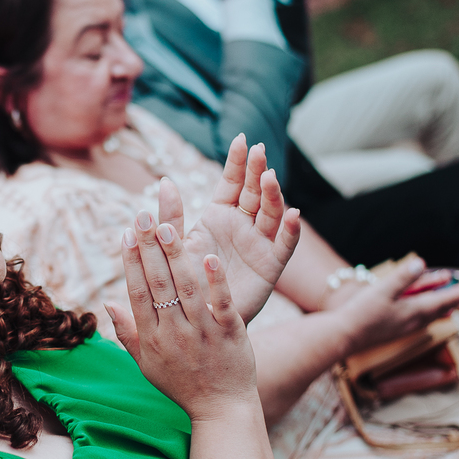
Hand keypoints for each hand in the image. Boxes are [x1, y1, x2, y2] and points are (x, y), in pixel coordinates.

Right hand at [106, 208, 256, 420]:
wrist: (222, 410)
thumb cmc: (182, 385)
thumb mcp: (146, 365)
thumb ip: (126, 333)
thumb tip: (107, 302)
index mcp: (152, 338)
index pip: (137, 292)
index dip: (130, 262)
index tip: (126, 233)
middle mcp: (174, 333)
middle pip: (158, 284)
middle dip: (148, 248)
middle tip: (142, 216)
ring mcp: (203, 333)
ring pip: (186, 288)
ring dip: (176, 255)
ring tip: (168, 225)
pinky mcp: (231, 334)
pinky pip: (222, 303)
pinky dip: (215, 281)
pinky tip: (209, 256)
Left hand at [161, 135, 300, 322]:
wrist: (194, 320)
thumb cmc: (182, 282)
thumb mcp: (174, 246)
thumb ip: (170, 216)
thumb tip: (165, 180)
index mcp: (218, 216)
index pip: (231, 182)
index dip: (236, 162)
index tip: (241, 139)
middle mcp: (242, 225)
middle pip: (254, 192)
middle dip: (257, 170)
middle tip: (259, 150)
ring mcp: (259, 244)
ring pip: (271, 214)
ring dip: (273, 195)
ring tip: (269, 177)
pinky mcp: (270, 266)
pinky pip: (284, 245)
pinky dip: (290, 230)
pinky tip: (293, 213)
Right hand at [331, 257, 458, 356]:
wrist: (344, 335)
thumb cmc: (362, 312)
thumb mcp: (382, 289)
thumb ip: (403, 276)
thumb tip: (420, 263)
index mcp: (414, 311)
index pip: (441, 301)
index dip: (453, 293)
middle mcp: (413, 322)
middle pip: (437, 311)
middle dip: (450, 302)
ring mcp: (403, 328)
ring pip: (428, 318)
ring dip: (439, 310)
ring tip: (448, 307)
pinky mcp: (393, 332)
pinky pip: (417, 322)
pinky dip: (425, 316)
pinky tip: (420, 317)